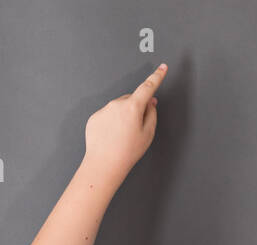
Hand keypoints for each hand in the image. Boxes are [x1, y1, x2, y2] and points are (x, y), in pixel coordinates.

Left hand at [83, 64, 166, 187]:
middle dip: (135, 109)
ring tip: (122, 137)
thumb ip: (151, 114)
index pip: (148, 87)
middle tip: (135, 130)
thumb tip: (150, 103)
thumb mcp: (148, 134)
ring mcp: (104, 109)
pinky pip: (107, 115)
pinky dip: (111, 123)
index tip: (162, 68)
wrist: (104, 163)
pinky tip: (112, 138)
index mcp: (133, 107)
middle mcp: (117, 104)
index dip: (157, 77)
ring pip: (118, 108)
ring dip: (122, 118)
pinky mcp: (95, 117)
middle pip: (131, 100)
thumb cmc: (126, 152)